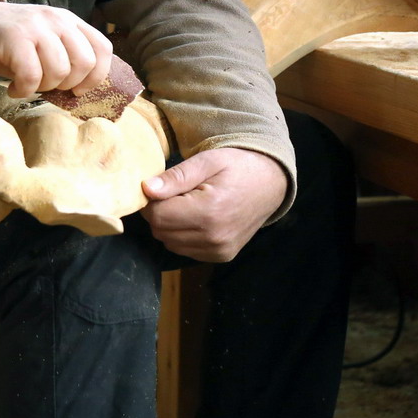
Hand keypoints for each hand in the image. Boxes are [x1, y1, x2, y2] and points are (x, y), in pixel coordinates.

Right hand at [0, 2, 113, 98]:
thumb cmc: (12, 43)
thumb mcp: (47, 43)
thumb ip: (67, 56)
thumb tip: (84, 89)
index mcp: (70, 21)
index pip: (103, 48)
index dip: (97, 76)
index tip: (78, 90)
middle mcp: (57, 20)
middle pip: (85, 62)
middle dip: (68, 85)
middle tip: (48, 87)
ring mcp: (37, 27)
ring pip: (59, 71)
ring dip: (43, 87)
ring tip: (28, 84)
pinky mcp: (15, 38)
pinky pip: (32, 76)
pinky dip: (24, 90)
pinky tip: (14, 88)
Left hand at [141, 148, 287, 261]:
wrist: (270, 183)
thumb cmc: (238, 167)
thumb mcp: (207, 161)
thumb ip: (176, 177)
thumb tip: (146, 190)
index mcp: (209, 211)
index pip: (157, 216)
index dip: (152, 201)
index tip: (161, 187)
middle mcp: (213, 237)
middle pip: (161, 232)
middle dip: (161, 212)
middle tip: (177, 194)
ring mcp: (219, 250)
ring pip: (170, 243)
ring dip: (171, 225)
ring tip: (189, 205)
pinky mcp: (222, 256)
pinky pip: (185, 250)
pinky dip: (183, 235)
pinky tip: (198, 218)